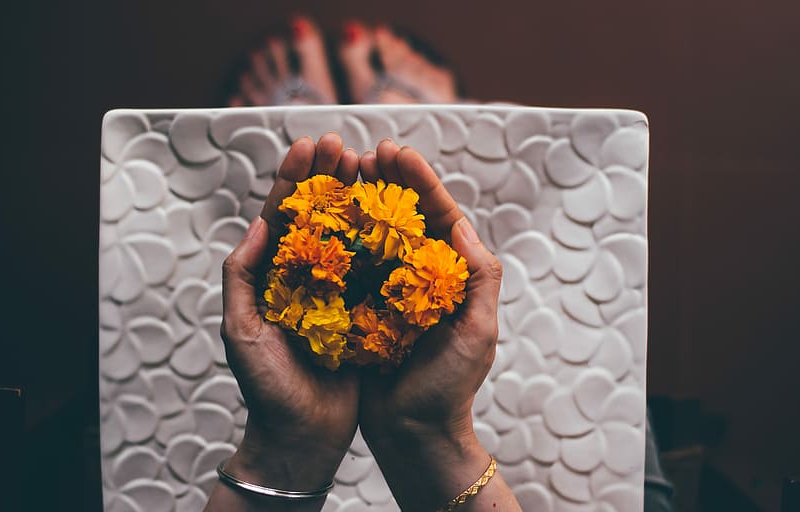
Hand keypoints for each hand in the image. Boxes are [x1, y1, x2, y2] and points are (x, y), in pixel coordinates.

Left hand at [206, 134, 360, 511]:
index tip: (310, 144)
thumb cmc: (265, 386)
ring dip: (358, 199)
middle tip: (343, 145)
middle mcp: (306, 277)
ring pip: (349, 234)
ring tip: (370, 166)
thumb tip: (260, 223)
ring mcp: (337, 292)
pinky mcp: (364, 312)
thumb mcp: (241, 330)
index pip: (282, 215)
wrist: (302, 437)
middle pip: (317, 215)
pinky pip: (376, 269)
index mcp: (272, 276)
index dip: (294, 179)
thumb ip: (243, 277)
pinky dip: (384, 239)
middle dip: (328, 178)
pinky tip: (396, 214)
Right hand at [357, 140, 519, 510]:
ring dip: (359, 201)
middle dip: (386, 181)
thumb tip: (461, 224)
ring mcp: (389, 291)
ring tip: (342, 172)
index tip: (395, 152)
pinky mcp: (362, 308)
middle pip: (404, 216)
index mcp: (452, 275)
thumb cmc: (450, 387)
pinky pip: (349, 267)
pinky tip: (321, 216)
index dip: (418, 181)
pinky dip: (338, 239)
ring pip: (374, 235)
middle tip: (364, 152)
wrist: (414, 433)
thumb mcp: (477, 332)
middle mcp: (420, 276)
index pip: (438, 216)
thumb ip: (478, 278)